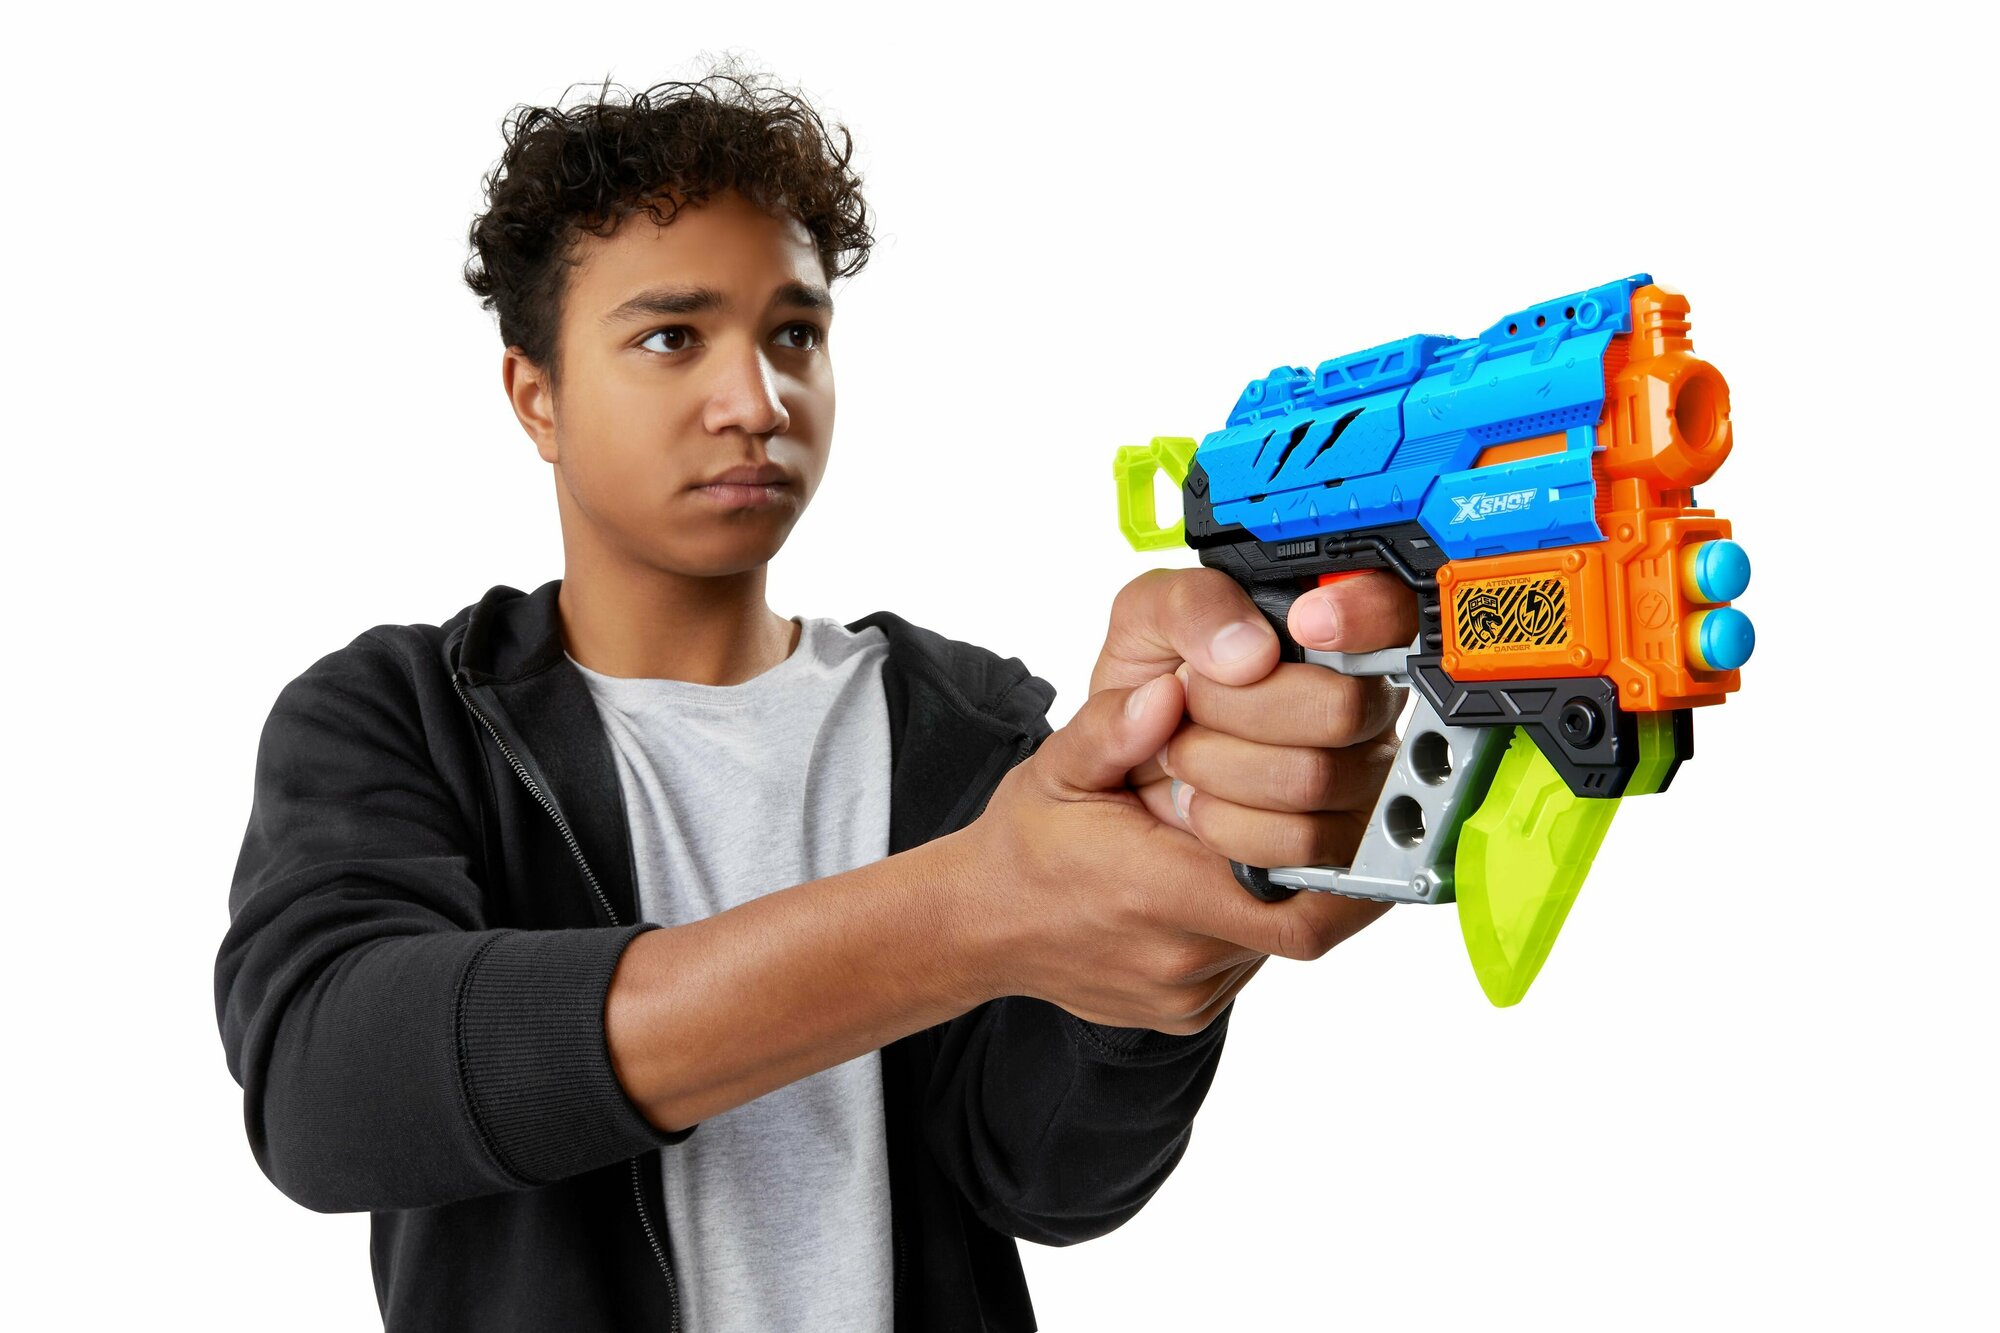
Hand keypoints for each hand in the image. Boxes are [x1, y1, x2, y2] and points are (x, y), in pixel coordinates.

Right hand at [949, 666, 1376, 1033]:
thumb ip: (1110, 730)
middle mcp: (1178, 957)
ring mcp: (1185, 994)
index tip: (1363, 816)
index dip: (1349, 868)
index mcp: (1153, 892)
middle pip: (1300, 920)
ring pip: (1276, 942)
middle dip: (1328, 869)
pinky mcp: (1188, 1013)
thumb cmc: (1024, 845)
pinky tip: (1224, 876)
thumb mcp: (1055, 769)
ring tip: (1263, 838)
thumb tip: (1166, 694)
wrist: (978, 927)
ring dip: (1285, 890)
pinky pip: (1246, 963)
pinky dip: (1252, 918)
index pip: (1292, 899)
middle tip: (1334, 815)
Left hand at [1093, 567, 1418, 874]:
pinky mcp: (1343, 848)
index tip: (1305, 624)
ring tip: (1184, 760)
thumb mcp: (1145, 622)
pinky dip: (1230, 827)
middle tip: (1190, 707)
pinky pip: (1303, 842)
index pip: (1396, 608)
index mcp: (1328, 629)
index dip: (1366, 614)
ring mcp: (1362, 780)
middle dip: (1237, 709)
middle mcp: (1363, 701)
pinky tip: (1203, 807)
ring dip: (1219, 770)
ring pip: (1314, 777)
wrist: (1125, 779)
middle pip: (1343, 706)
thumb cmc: (1149, 691)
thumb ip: (1185, 609)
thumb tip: (1242, 652)